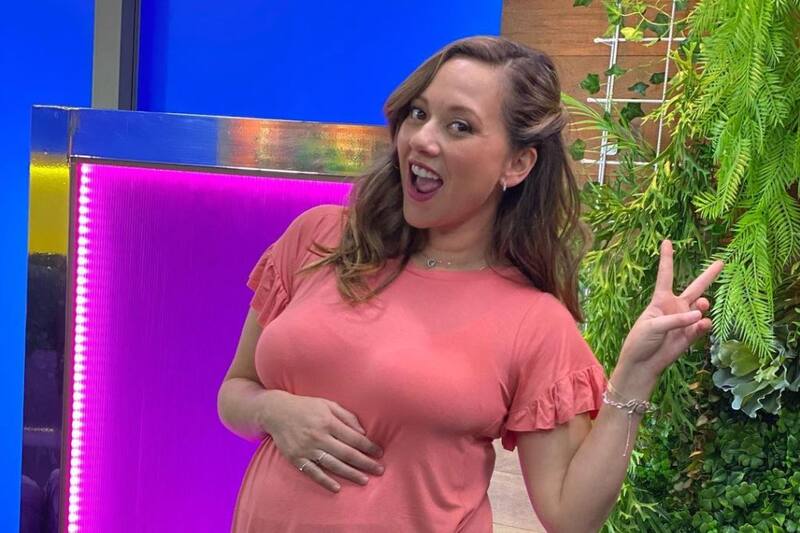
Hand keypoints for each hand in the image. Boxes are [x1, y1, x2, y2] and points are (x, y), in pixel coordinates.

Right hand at [259, 390, 383, 491]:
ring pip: (333, 465)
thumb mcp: (328, 404)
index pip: (354, 438)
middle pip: (347, 453)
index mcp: (328, 422)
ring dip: (350, 474)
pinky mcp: (296, 458)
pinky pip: (313, 472)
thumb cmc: (306, 406)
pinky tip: (337, 488)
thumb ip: (346, 417)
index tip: (379, 453)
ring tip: (365, 480)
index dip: (368, 446)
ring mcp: (307, 449)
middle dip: (365, 463)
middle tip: (379, 470)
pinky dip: (325, 481)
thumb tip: (362, 433)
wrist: (276, 412)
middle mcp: (318, 436)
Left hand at [614, 240, 723, 396]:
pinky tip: (702, 324)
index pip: (666, 275)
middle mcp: (675, 307)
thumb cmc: (640, 340)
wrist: (643, 363)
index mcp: (660, 300)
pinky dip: (704, 325)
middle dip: (708, 275)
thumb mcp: (653, 326)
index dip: (666, 258)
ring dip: (704, 305)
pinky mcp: (691, 335)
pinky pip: (702, 326)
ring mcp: (685, 320)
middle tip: (722, 261)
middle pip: (695, 287)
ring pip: (702, 306)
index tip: (666, 241)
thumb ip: (676, 319)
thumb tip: (699, 315)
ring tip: (703, 306)